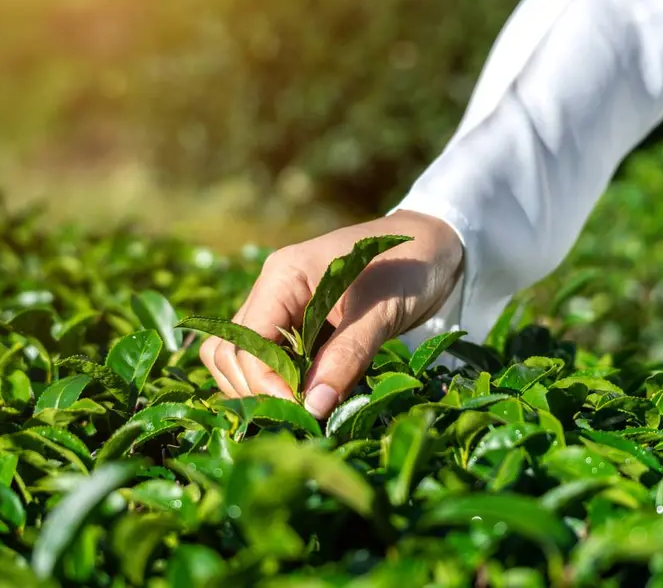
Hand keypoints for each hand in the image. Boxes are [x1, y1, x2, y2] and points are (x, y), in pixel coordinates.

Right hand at [199, 209, 463, 418]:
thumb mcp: (381, 313)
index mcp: (282, 277)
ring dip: (259, 389)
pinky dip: (278, 383)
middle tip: (299, 415)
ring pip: (237, 358)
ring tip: (301, 409)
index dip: (264, 382)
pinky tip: (307, 397)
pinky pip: (266, 359)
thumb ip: (346, 358)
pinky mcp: (293, 325)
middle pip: (228, 352)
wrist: (434, 246)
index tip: (301, 410)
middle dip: (255, 389)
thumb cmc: (409, 268)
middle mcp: (270, 291)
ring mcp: (278, 308)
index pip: (246, 341)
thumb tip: (312, 407)